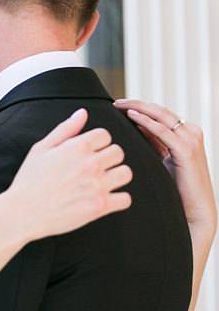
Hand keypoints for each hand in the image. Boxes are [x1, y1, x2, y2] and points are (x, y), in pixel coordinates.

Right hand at [6, 108, 132, 239]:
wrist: (22, 212)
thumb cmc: (29, 180)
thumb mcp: (40, 149)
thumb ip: (65, 129)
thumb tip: (83, 112)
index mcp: (77, 147)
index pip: (105, 135)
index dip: (97, 144)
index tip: (87, 154)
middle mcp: (90, 163)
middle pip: (118, 153)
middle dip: (107, 159)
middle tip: (93, 170)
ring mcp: (97, 185)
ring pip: (125, 173)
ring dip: (116, 177)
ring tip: (100, 183)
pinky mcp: (100, 206)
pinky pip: (125, 199)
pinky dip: (117, 200)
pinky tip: (103, 199)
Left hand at [117, 98, 214, 247]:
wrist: (194, 208)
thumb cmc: (176, 187)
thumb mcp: (162, 159)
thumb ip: (153, 143)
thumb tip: (134, 128)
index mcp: (185, 133)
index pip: (160, 114)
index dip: (140, 107)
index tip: (120, 105)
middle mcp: (190, 132)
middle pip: (160, 111)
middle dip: (137, 104)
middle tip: (116, 102)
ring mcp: (191, 139)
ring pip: (162, 116)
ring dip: (139, 109)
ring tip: (120, 106)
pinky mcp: (187, 150)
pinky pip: (163, 131)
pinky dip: (147, 122)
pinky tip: (132, 117)